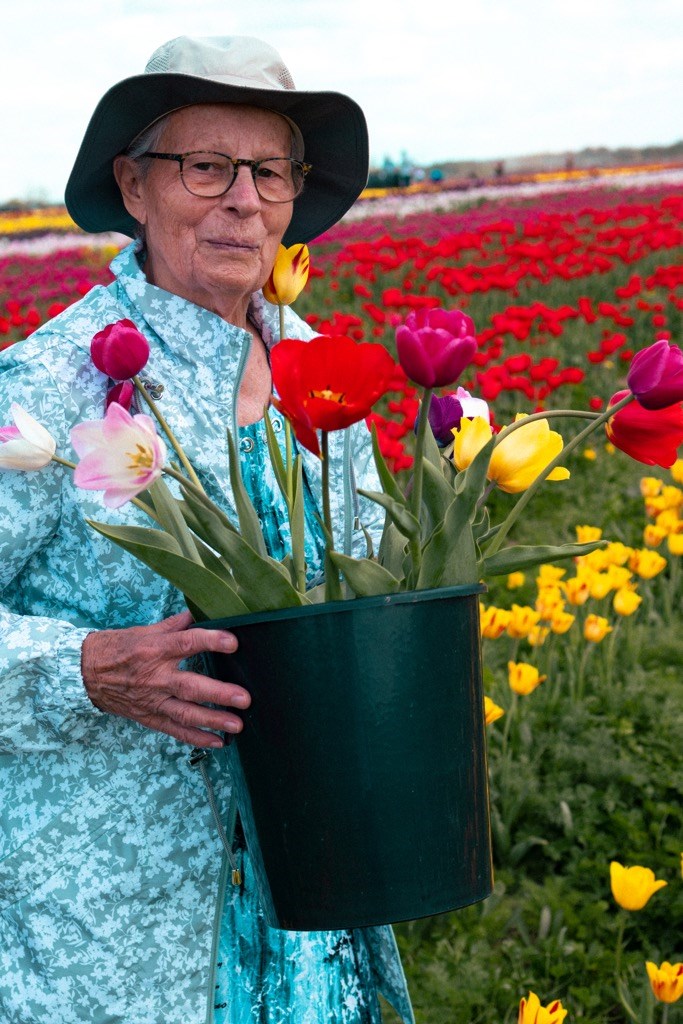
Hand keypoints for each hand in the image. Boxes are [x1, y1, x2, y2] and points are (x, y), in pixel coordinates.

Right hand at [81, 610, 249, 747]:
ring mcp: (152, 700)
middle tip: (244, 699)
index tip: (233, 642)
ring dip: (212, 720)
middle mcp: (155, 676)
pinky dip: (196, 737)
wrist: (86, 673)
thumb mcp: (146, 630)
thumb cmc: (119, 647)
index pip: (187, 643)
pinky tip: (217, 741)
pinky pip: (174, 730)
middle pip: (190, 686)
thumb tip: (202, 611)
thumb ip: (177, 625)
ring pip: (185, 713)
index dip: (211, 641)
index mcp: (156, 649)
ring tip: (237, 725)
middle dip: (219, 693)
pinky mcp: (149, 717)